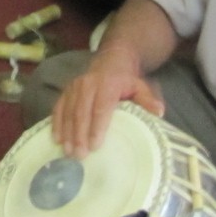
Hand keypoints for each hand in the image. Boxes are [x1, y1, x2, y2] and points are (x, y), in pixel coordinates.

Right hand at [49, 53, 163, 159]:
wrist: (111, 60)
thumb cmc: (126, 80)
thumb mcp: (140, 86)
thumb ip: (147, 99)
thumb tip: (159, 113)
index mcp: (108, 84)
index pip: (101, 108)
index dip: (97, 127)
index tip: (95, 146)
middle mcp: (88, 84)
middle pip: (81, 112)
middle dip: (79, 135)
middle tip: (79, 156)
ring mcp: (74, 87)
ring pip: (68, 112)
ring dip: (67, 133)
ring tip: (68, 152)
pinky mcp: (66, 90)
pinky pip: (58, 108)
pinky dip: (57, 124)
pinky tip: (57, 139)